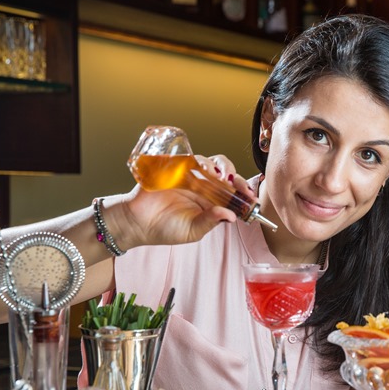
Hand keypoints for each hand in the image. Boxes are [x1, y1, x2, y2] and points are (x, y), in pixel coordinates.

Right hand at [116, 154, 255, 246]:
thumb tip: (231, 216)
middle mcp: (202, 186)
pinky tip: (198, 170)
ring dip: (217, 167)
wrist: (137, 224)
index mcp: (210, 201)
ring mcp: (187, 175)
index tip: (251, 197)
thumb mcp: (192, 231)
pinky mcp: (172, 168)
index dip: (243, 191)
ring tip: (216, 177)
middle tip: (234, 183)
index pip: (232, 191)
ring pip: (209, 162)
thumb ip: (210, 221)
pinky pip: (187, 158)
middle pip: (224, 171)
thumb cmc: (166, 229)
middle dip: (234, 175)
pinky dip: (195, 161)